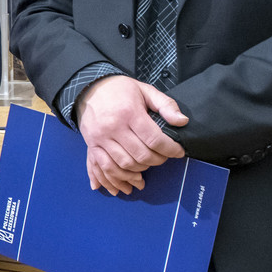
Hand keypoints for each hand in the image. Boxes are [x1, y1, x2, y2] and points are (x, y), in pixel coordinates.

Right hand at [76, 75, 188, 194]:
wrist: (89, 88)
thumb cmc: (121, 89)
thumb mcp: (146, 90)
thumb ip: (166, 105)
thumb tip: (182, 121)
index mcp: (129, 112)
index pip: (154, 139)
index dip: (170, 149)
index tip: (178, 152)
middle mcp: (113, 127)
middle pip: (141, 155)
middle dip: (158, 161)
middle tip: (164, 157)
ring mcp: (101, 138)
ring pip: (124, 165)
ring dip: (140, 171)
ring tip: (148, 168)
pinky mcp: (92, 145)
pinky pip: (104, 167)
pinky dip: (116, 178)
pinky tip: (126, 183)